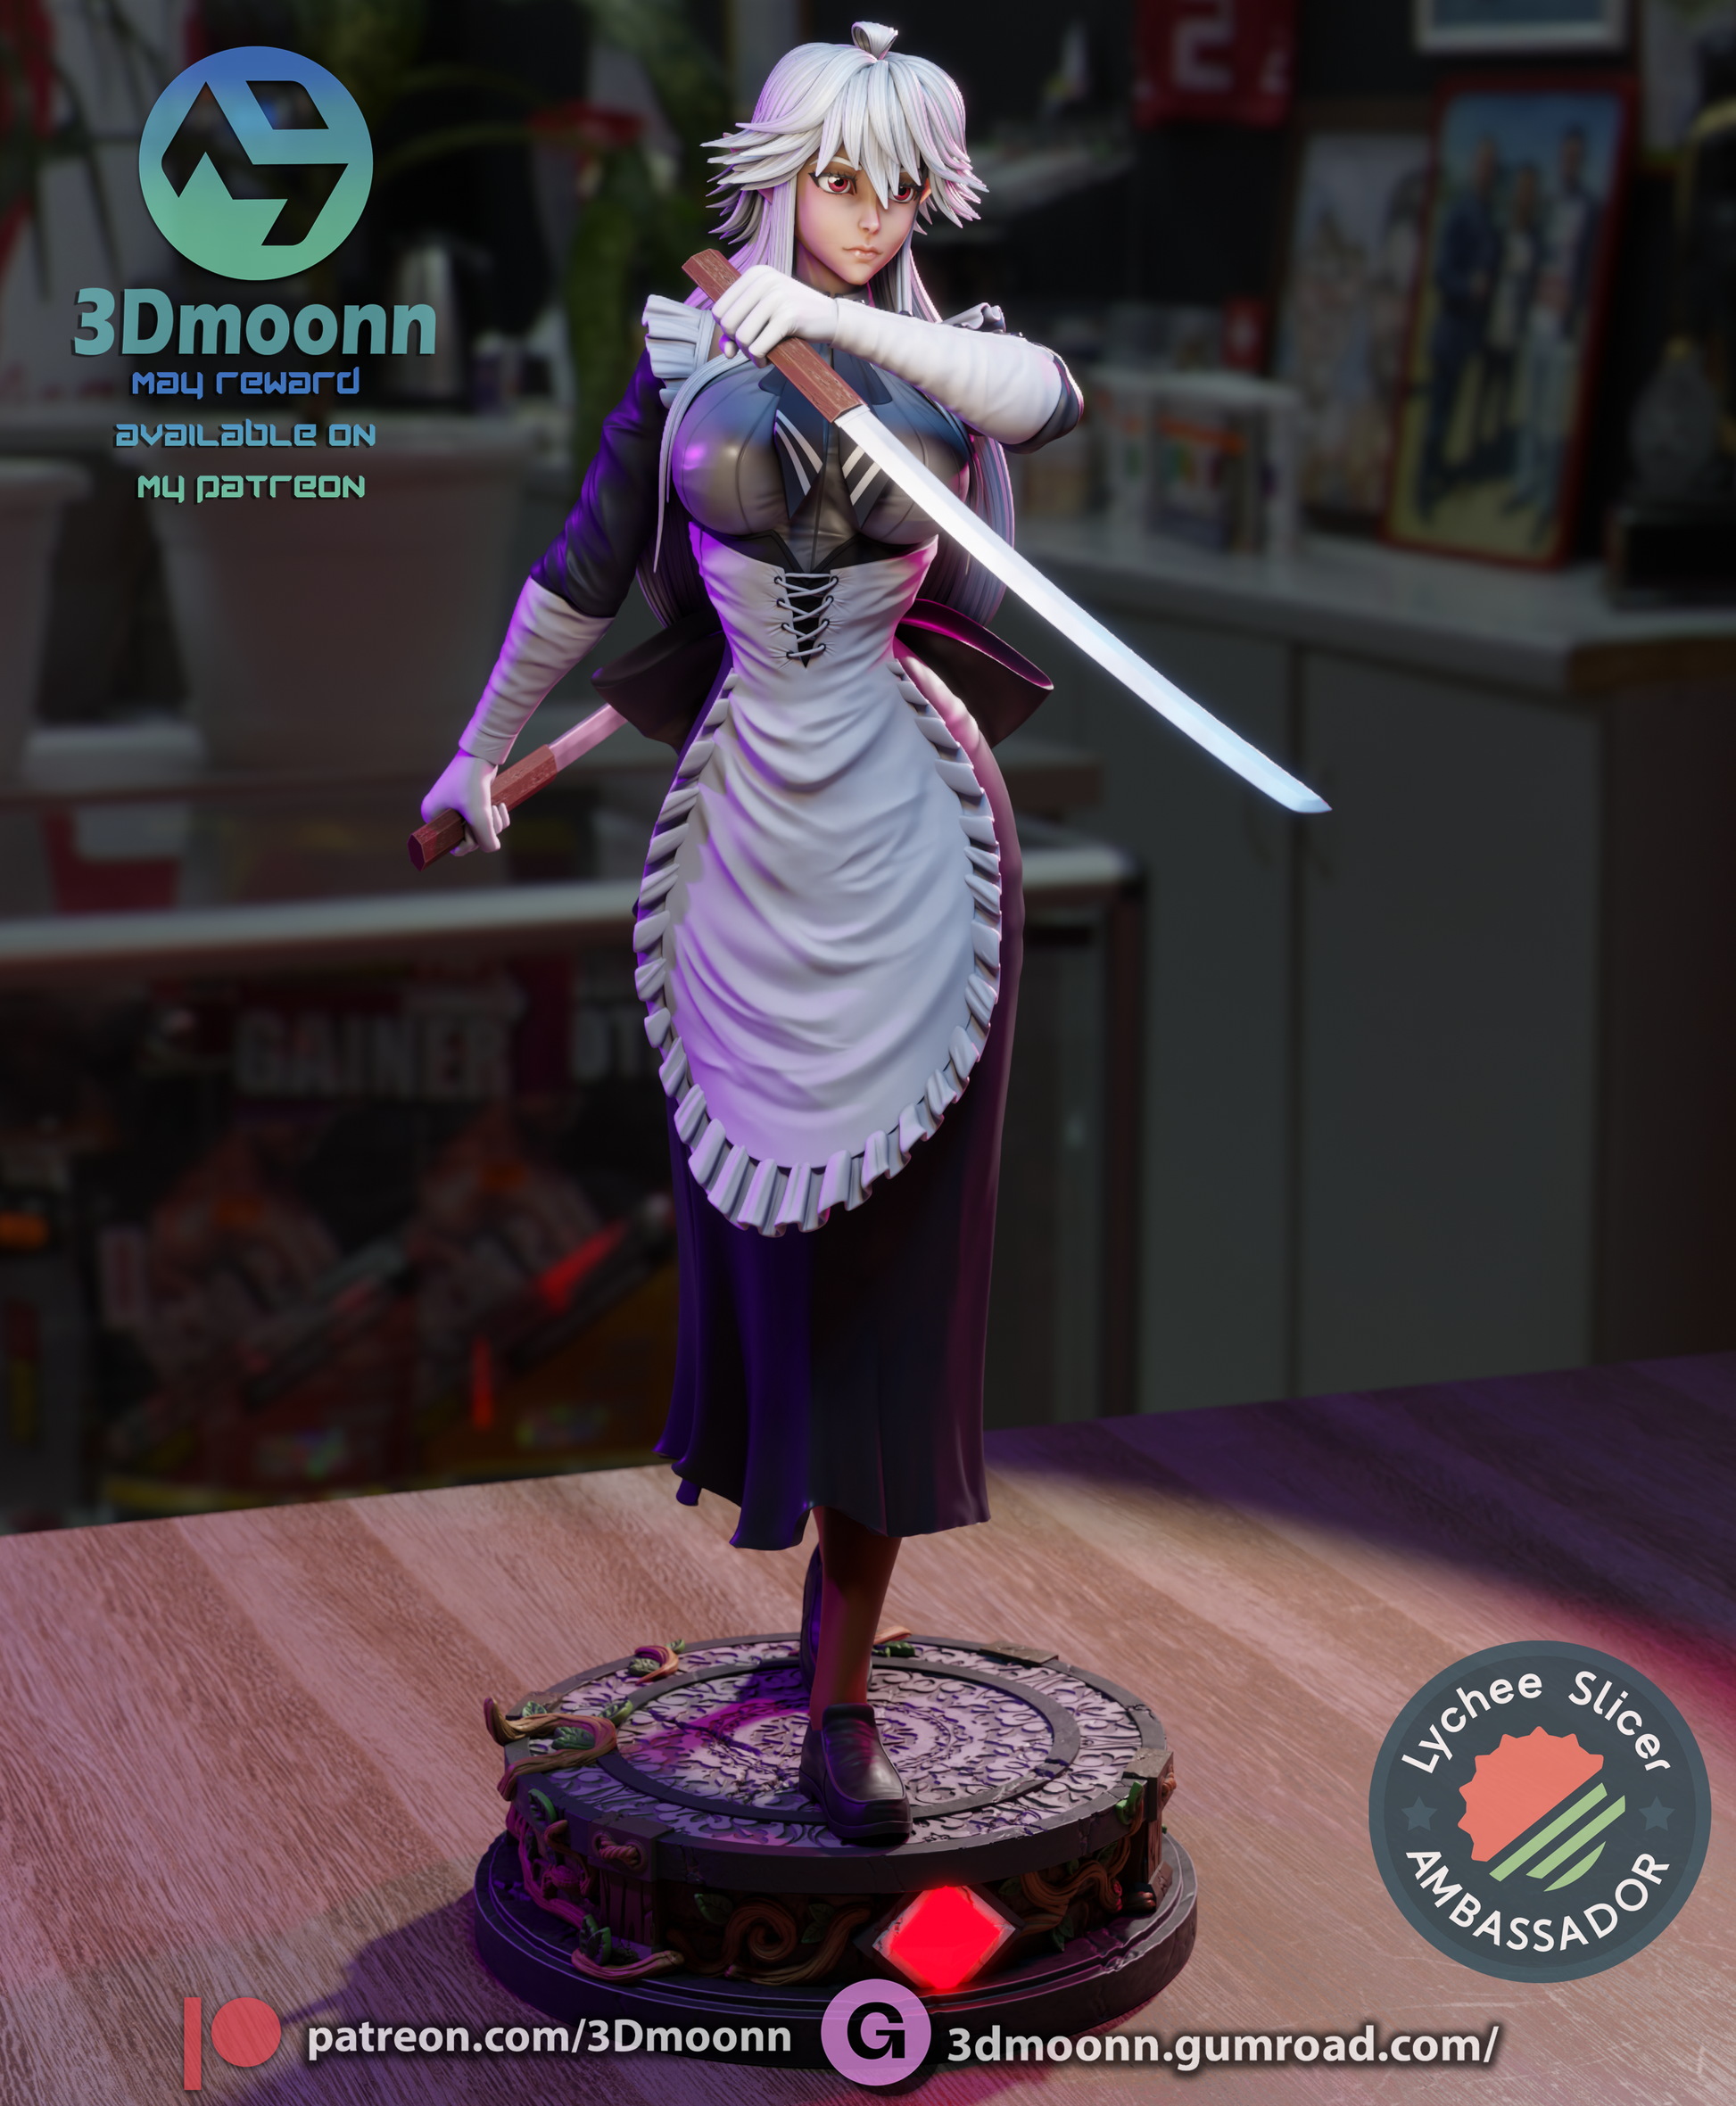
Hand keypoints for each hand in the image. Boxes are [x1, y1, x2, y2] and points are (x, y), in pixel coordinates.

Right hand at [421, 747, 510, 855]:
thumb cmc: (473, 781)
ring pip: (481, 829)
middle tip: (490, 813)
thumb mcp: (479, 814)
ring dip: (494, 823)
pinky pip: (486, 820)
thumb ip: (486, 839)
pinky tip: (499, 805)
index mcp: (432, 816)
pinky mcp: (472, 802)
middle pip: (469, 838)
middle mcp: (441, 814)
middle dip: (485, 830)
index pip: (452, 845)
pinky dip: (497, 817)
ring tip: (495, 806)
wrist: (482, 753)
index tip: (475, 829)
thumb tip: (492, 848)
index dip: (469, 843)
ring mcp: (457, 808)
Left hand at [712, 265, 837, 362]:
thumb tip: (726, 350)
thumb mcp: (764, 314)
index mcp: (756, 274)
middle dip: (736, 343)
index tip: (740, 339)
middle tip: (752, 348)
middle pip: (728, 323)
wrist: (830, 318)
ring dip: (748, 354)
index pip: (719, 309)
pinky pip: (759, 347)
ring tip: (760, 356)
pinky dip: (759, 360)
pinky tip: (766, 361)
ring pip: (742, 337)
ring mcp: (777, 297)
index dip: (725, 331)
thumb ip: (740, 327)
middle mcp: (764, 280)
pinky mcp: (788, 316)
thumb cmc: (794, 317)